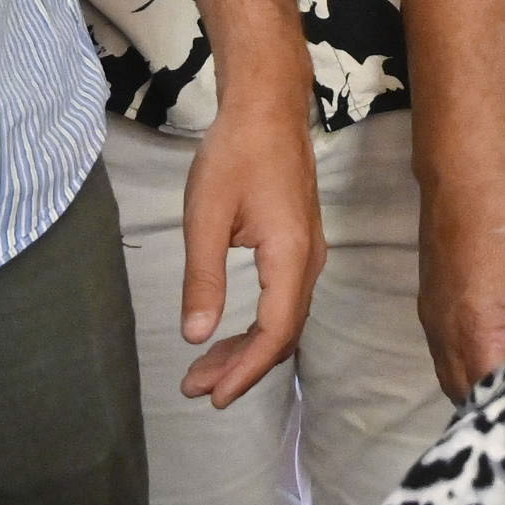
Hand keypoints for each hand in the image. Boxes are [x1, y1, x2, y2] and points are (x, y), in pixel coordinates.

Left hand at [170, 100, 326, 406]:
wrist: (267, 109)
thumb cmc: (234, 154)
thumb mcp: (205, 216)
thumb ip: (203, 278)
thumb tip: (196, 336)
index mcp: (289, 256)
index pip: (275, 331)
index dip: (246, 369)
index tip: (213, 394)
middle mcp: (308, 262)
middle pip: (282, 333)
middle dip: (241, 366)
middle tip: (196, 389)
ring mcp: (308, 254)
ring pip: (284, 319)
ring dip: (247, 348)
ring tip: (204, 369)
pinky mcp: (298, 247)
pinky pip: (283, 301)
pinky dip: (256, 325)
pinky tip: (229, 331)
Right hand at [420, 171, 504, 397]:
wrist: (467, 179)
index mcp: (475, 327)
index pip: (493, 390)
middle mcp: (444, 334)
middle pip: (465, 394)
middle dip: (497, 406)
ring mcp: (432, 323)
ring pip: (451, 378)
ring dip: (480, 390)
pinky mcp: (430, 311)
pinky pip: (445, 357)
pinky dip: (467, 370)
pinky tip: (496, 365)